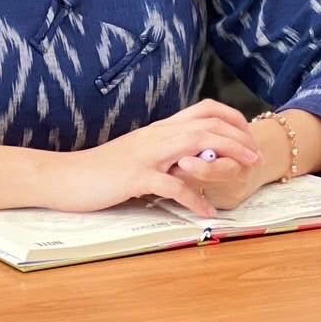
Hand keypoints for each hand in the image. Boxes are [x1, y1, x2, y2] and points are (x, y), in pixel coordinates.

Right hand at [48, 100, 260, 216]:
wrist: (64, 176)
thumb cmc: (101, 168)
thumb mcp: (139, 153)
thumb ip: (165, 151)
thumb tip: (192, 157)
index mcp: (160, 128)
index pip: (204, 109)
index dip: (232, 118)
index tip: (248, 135)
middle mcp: (158, 135)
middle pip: (208, 125)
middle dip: (238, 137)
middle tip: (255, 156)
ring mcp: (147, 154)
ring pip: (196, 145)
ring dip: (225, 158)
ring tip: (244, 172)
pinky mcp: (136, 177)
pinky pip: (173, 186)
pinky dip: (194, 199)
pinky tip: (207, 212)